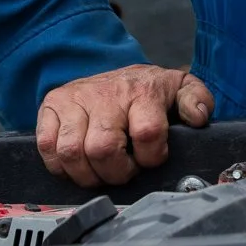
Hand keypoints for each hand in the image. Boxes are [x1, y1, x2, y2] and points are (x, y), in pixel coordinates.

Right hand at [35, 64, 212, 186]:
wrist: (113, 71)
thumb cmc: (145, 89)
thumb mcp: (179, 88)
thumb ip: (196, 100)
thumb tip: (199, 117)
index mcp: (141, 90)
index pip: (147, 133)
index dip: (150, 157)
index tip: (150, 158)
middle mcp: (105, 94)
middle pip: (103, 149)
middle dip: (117, 173)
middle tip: (125, 170)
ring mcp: (75, 99)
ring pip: (72, 152)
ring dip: (88, 174)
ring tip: (102, 170)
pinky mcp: (51, 106)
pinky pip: (47, 147)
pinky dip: (60, 166)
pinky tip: (79, 163)